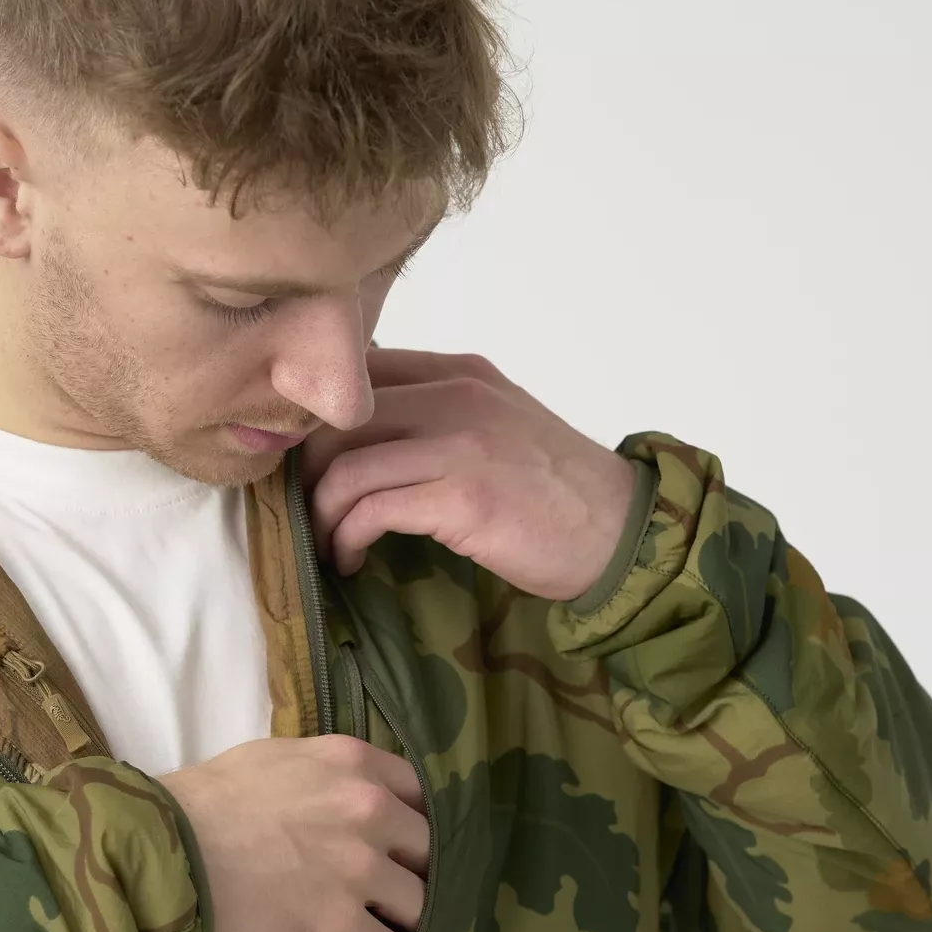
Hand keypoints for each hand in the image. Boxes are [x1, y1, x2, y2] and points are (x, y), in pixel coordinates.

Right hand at [156, 736, 428, 931]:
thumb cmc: (206, 802)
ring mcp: (358, 872)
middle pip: (428, 851)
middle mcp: (369, 812)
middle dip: (415, 872)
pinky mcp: (338, 928)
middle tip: (397, 892)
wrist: (163, 853)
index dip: (412, 823)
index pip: (420, 793)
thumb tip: (348, 795)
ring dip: (405, 921)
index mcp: (354, 764)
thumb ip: (327, 773)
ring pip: (418, 906)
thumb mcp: (276, 758)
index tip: (404, 845)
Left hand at [301, 347, 637, 601]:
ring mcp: (460, 444)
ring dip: (322, 515)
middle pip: (338, 418)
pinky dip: (346, 539)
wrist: (622, 531)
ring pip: (345, 467)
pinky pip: (370, 510)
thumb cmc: (555, 491)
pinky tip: (351, 559)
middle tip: (309, 512)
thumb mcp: (496, 425)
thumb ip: (439, 414)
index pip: (358, 373)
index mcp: (460, 372)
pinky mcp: (463, 497)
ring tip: (329, 544)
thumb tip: (362, 434)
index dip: (318, 422)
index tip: (310, 467)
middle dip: (309, 472)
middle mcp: (456, 395)